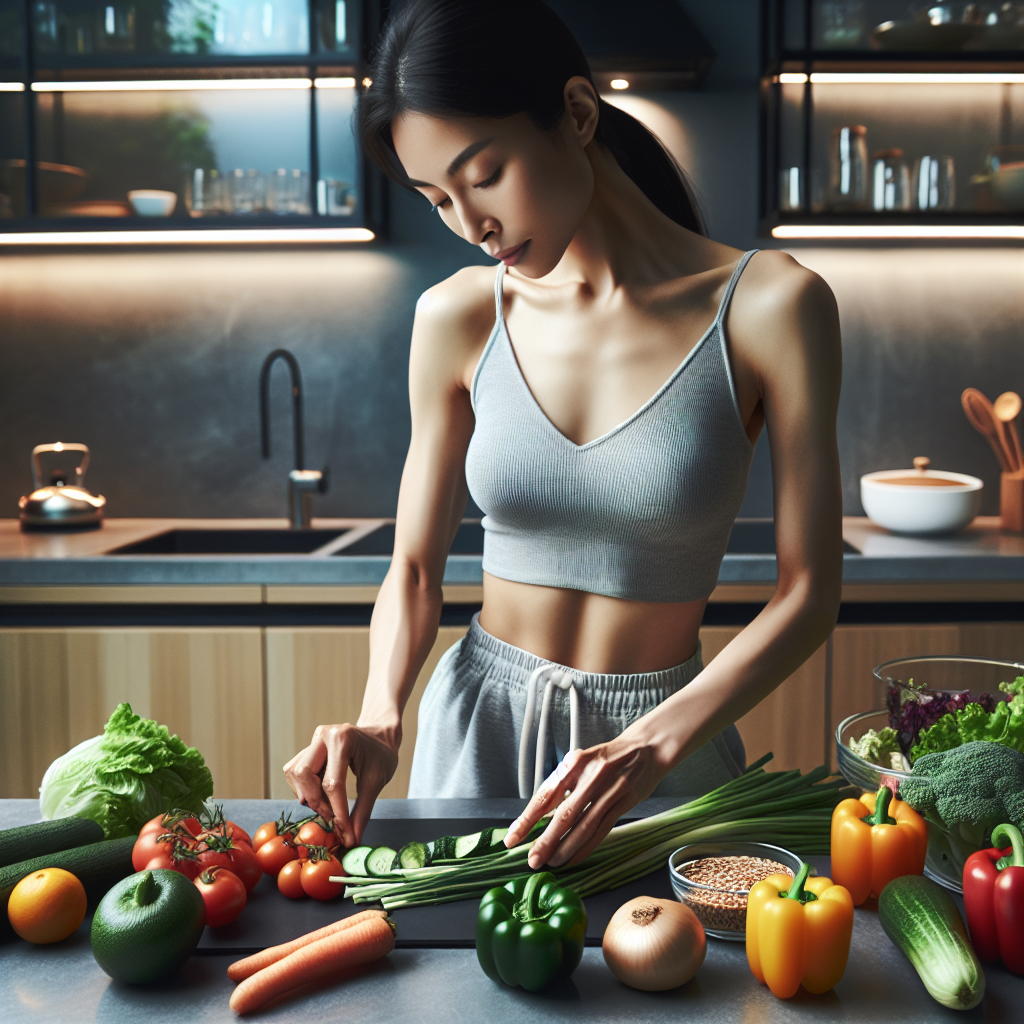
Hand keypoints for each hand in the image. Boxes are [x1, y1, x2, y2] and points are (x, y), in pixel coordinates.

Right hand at [283, 723, 398, 848]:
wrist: (379, 736)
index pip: (333, 783)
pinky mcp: (307, 747)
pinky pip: (295, 771)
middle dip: (316, 802)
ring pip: (295, 774)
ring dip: (308, 795)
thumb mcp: (376, 782)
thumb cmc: (381, 756)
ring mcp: (313, 739)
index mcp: (343, 739)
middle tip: (331, 817)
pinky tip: (321, 791)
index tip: (344, 834)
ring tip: (328, 804)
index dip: (337, 812)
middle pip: (304, 775)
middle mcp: (323, 735)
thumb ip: (362, 812)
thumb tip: (352, 840)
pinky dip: (305, 788)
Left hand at [503, 730, 671, 868]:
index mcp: (574, 762)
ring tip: (552, 862)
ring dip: (566, 848)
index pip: (545, 795)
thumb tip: (539, 813)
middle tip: (532, 859)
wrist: (646, 747)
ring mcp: (610, 790)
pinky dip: (586, 847)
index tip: (513, 838)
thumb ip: (563, 783)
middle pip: (564, 815)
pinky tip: (574, 858)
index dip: (527, 819)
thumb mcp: (581, 760)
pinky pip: (602, 830)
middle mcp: (591, 775)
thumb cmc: (607, 757)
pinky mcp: (624, 803)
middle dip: (546, 841)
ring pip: (584, 826)